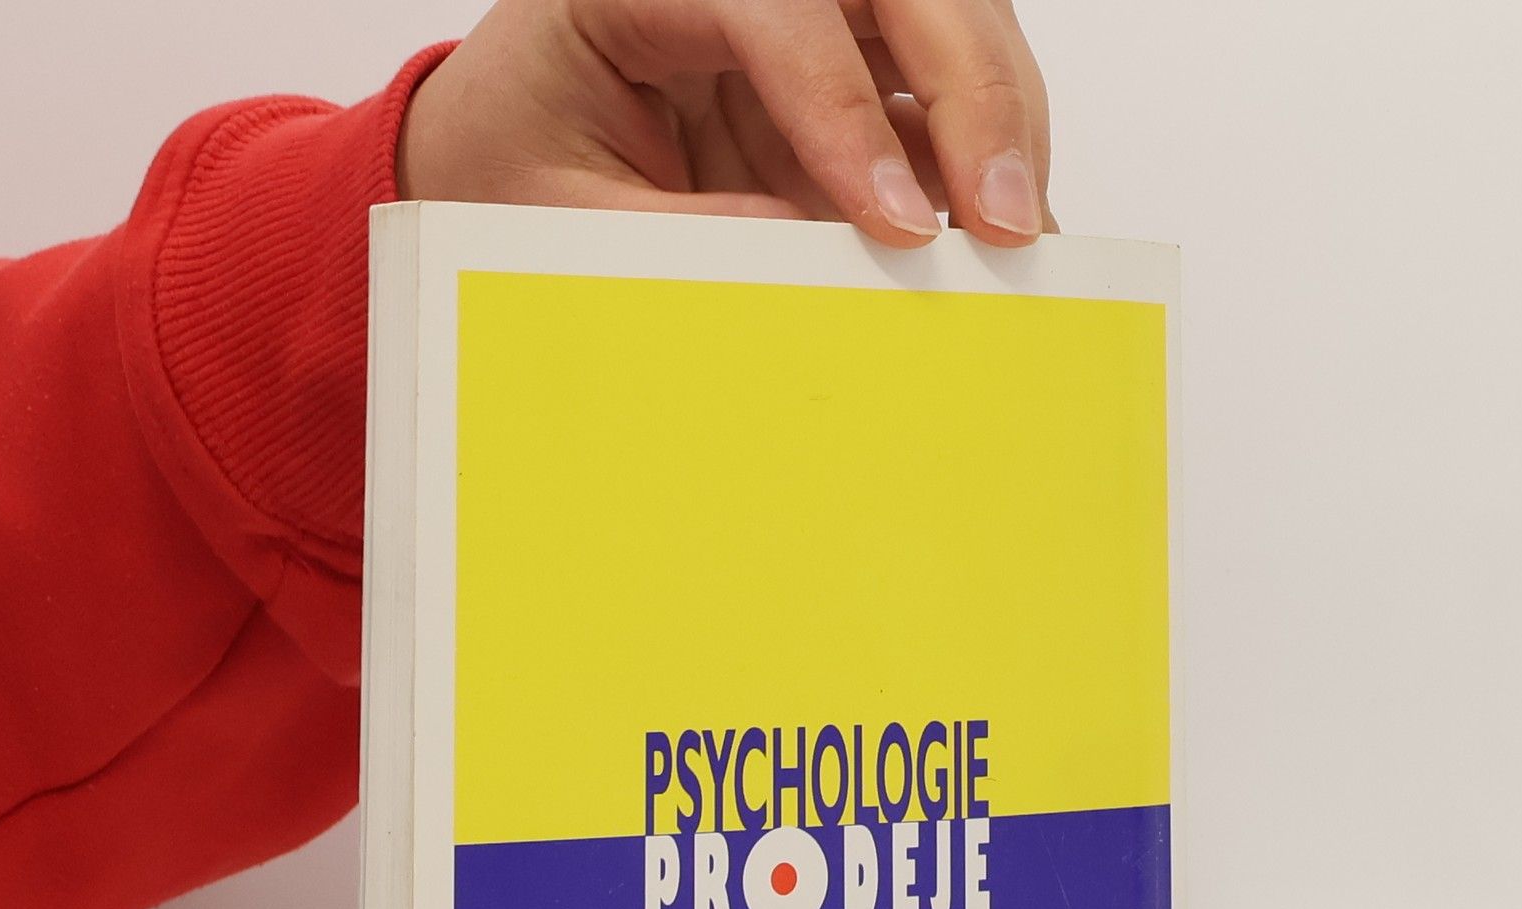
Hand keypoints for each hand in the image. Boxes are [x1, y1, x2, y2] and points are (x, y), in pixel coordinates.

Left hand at [399, 0, 1054, 248]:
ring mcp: (804, 11)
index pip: (771, 0)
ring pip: (941, 16)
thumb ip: (679, 242)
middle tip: (1002, 215)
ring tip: (1020, 228)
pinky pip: (931, 91)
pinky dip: (978, 155)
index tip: (892, 218)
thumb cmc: (511, 166)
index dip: (841, 105)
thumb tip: (814, 270)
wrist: (501, 158)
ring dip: (995, 116)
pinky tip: (1005, 225)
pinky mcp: (840, 64)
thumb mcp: (561, 219)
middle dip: (967, 91)